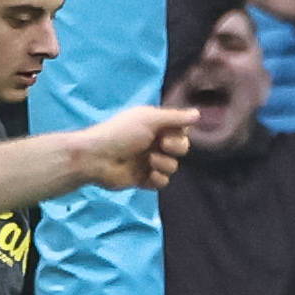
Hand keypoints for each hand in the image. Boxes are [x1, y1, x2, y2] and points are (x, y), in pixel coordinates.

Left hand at [74, 103, 195, 190]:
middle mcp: (153, 143)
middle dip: (176, 148)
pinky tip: (148, 175)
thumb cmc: (120, 133)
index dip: (181, 133)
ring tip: (149, 161)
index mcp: (154, 126)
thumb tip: (198, 113)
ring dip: (164, 164)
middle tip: (161, 145)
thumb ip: (174, 118)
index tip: (171, 132)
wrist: (97, 158)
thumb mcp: (148, 119)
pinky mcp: (144, 179)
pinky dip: (158, 179)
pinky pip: (163, 181)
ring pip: (173, 166)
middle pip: (181, 148)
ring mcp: (149, 161)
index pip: (181, 130)